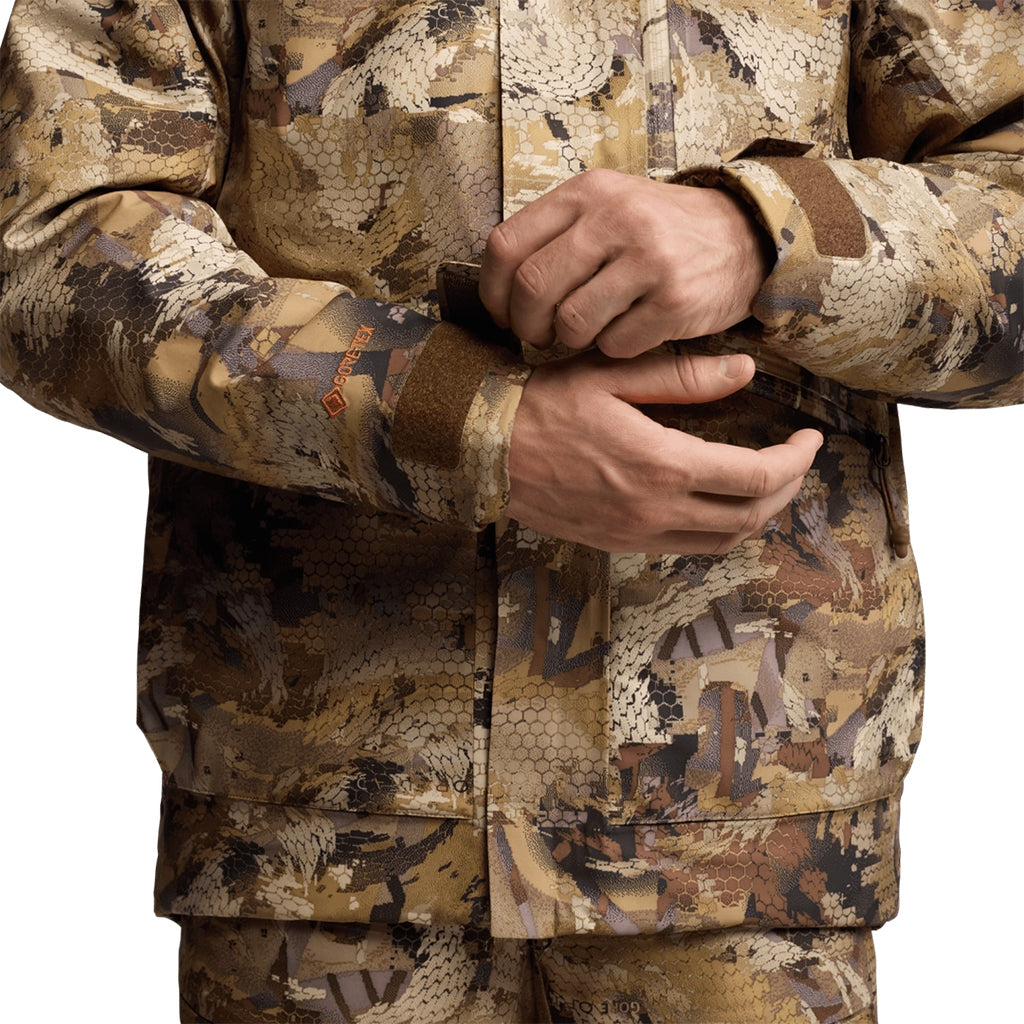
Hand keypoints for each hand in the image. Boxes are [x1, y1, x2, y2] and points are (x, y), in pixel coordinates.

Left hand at [479, 169, 771, 357]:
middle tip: (539, 336)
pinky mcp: (674, 300)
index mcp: (587, 193)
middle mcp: (615, 219)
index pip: (506, 245)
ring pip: (571, 323)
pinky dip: (614, 348)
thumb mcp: (608, 208)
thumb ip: (556, 235)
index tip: (503, 313)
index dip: (494, 292)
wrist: (744, 237)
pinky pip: (615, 345)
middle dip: (527, 326)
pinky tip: (630, 331)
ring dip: (571, 341)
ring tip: (588, 332)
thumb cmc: (659, 232)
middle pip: (533, 289)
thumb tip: (501, 288)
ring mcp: (647, 259)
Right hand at [507, 351, 821, 553]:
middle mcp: (654, 511)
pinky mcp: (615, 544)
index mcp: (661, 465)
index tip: (808, 438)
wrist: (482, 449)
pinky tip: (714, 502)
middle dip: (785, 490)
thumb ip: (684, 377)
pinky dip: (714, 529)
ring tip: (765, 483)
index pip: (755, 477)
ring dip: (754, 515)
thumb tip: (745, 371)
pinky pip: (684, 548)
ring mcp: (633, 535)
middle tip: (794, 460)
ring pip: (719, 542)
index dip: (794, 461)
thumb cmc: (540, 404)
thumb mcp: (612, 375)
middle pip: (748, 517)